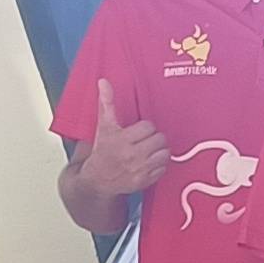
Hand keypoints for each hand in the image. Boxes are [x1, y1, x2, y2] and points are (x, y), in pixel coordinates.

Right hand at [74, 79, 173, 207]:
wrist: (98, 179)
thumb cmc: (103, 150)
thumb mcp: (104, 126)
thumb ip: (106, 103)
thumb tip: (104, 82)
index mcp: (122, 139)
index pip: (149, 127)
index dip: (145, 128)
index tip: (138, 131)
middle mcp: (132, 155)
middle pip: (160, 140)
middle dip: (154, 139)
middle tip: (145, 141)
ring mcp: (140, 169)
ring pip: (165, 154)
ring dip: (160, 151)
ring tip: (150, 151)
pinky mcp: (145, 181)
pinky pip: (164, 168)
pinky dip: (159, 165)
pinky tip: (149, 162)